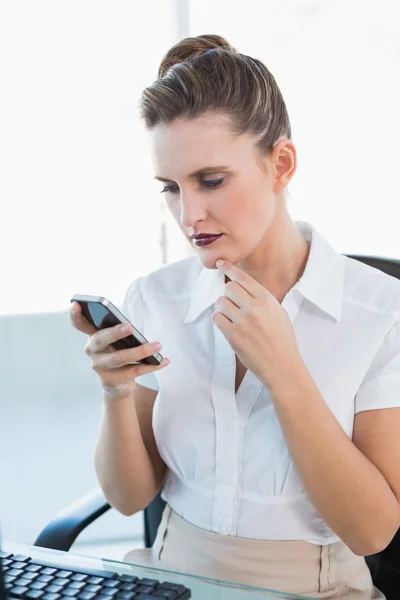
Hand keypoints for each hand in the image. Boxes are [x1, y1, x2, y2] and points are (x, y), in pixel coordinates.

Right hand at [70, 302, 169, 400]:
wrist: (117, 385)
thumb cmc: (117, 354)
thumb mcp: (115, 342)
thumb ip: (118, 333)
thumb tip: (133, 329)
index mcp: (93, 336)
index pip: (80, 324)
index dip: (75, 315)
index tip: (75, 303)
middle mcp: (92, 351)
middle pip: (101, 340)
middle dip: (115, 333)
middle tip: (129, 327)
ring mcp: (100, 367)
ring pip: (120, 358)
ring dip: (140, 351)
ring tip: (157, 346)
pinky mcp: (112, 380)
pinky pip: (134, 372)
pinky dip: (151, 366)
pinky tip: (164, 361)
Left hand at [211, 260, 302, 387]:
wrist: (282, 366)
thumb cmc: (282, 340)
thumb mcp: (279, 313)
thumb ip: (262, 299)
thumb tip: (243, 286)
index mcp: (268, 300)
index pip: (243, 278)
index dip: (229, 269)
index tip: (220, 263)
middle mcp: (255, 308)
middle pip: (229, 288)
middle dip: (228, 293)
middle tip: (233, 303)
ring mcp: (243, 322)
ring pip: (220, 302)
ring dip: (223, 308)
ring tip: (232, 317)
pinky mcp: (233, 336)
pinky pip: (216, 318)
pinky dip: (220, 320)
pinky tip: (228, 326)